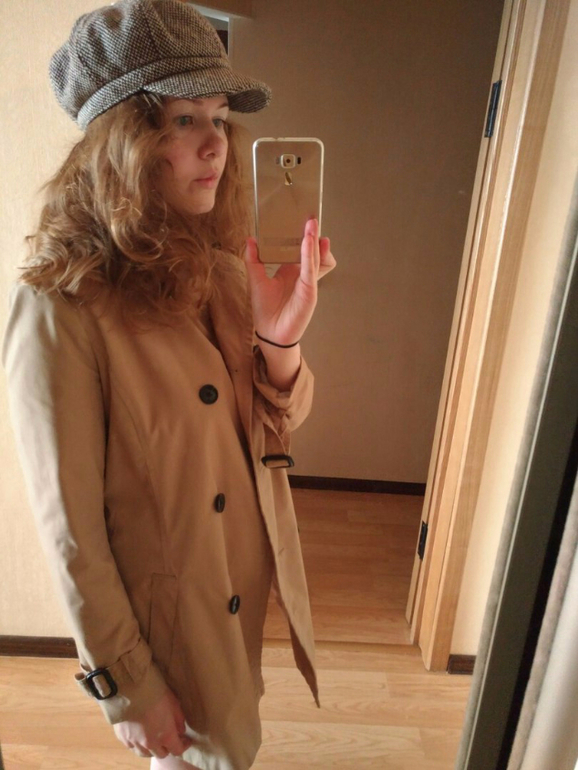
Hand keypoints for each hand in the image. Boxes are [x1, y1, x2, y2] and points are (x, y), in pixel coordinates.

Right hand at [113, 687, 194, 758]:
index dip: (183, 745)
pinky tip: (140, 735)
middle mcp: (151, 744)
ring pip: (146, 754)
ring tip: (154, 738)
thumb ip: (179, 721)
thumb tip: (180, 731)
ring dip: (153, 748)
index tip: (186, 740)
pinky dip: (138, 744)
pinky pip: (133, 747)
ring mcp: (135, 742)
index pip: (177, 750)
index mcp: (166, 736)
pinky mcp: (123, 738)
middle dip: (168, 747)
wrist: (131, 689)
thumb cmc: (155, 694)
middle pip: (162, 754)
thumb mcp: (174, 704)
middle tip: (169, 737)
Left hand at [244, 218, 335, 345]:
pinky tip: (308, 241)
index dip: (302, 234)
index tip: (301, 217)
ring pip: (316, 257)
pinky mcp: (310, 291)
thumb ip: (253, 260)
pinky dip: (310, 255)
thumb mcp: (256, 280)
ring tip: (312, 224)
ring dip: (315, 240)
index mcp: (292, 271)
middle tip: (310, 215)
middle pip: (311, 249)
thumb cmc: (265, 310)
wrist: (270, 334)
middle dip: (312, 233)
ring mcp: (308, 282)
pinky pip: (312, 270)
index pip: (300, 248)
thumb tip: (250, 239)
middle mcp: (303, 274)